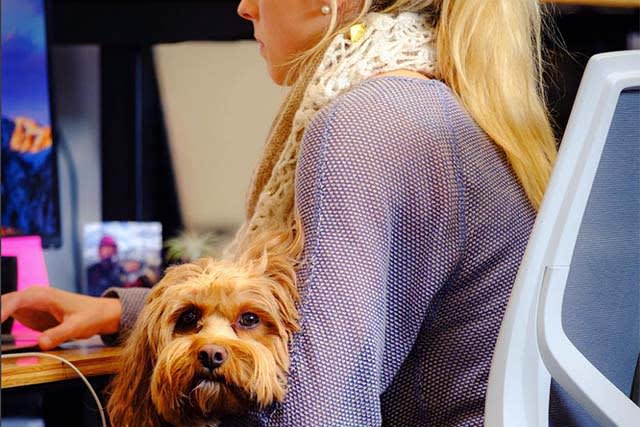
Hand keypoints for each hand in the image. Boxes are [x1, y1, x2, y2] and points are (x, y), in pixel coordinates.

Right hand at [1, 287, 121, 349]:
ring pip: (3, 308)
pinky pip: (8, 315)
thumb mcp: (78, 326)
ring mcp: (29, 305)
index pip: (16, 300)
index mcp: (44, 295)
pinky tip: (0, 333)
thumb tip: (42, 343)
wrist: (100, 313)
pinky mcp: (28, 314)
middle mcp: (33, 297)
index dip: (2, 310)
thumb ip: (60, 333)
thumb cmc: (91, 315)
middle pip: (4, 302)